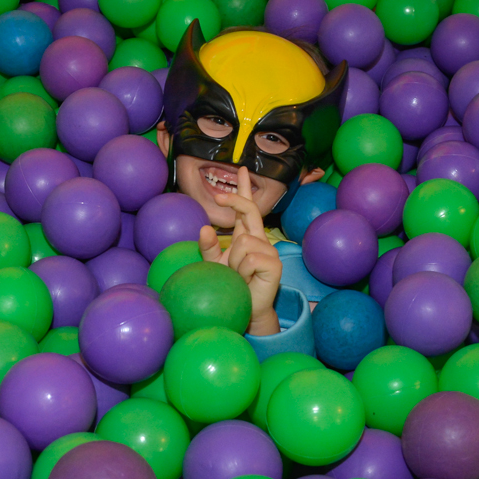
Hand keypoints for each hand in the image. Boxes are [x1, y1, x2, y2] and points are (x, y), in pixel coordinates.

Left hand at [198, 167, 281, 336]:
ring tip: (239, 275)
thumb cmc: (231, 285)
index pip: (247, 208)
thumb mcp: (213, 264)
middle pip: (250, 211)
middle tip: (218, 195)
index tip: (242, 170)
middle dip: (235, 200)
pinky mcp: (274, 264)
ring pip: (242, 243)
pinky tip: (247, 280)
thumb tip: (204, 228)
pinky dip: (242, 271)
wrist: (245, 309)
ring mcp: (269, 251)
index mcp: (247, 235)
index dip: (244, 189)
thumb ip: (208, 247)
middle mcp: (260, 239)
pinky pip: (250, 259)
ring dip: (234, 262)